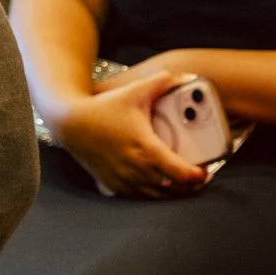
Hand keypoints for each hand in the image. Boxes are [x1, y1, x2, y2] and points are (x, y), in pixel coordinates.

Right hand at [53, 69, 210, 198]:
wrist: (70, 124)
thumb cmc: (102, 109)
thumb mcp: (134, 91)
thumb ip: (161, 83)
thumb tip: (183, 77)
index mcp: (145, 147)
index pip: (178, 172)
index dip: (196, 176)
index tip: (205, 172)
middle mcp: (135, 168)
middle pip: (172, 188)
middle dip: (190, 186)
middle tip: (200, 179)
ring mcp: (123, 178)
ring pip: (156, 196)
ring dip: (172, 193)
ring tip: (184, 185)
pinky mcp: (113, 184)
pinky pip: (139, 196)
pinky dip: (152, 193)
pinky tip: (159, 186)